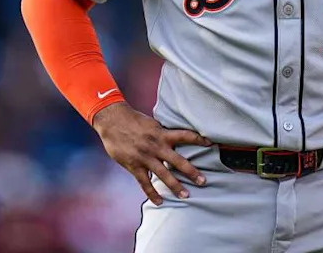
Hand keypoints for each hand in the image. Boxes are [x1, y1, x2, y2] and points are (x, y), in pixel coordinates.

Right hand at [93, 102, 211, 204]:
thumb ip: (162, 133)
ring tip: (186, 196)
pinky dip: (152, 193)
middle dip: (191, 172)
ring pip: (163, 174)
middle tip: (204, 181)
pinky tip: (160, 202)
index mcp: (162, 133)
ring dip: (175, 186)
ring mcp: (145, 157)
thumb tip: (175, 138)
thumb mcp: (152, 123)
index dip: (198, 139)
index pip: (185, 136)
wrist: (112, 120)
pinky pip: (145, 183)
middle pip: (178, 161)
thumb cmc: (133, 120)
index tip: (211, 143)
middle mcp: (156, 146)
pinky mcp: (133, 165)